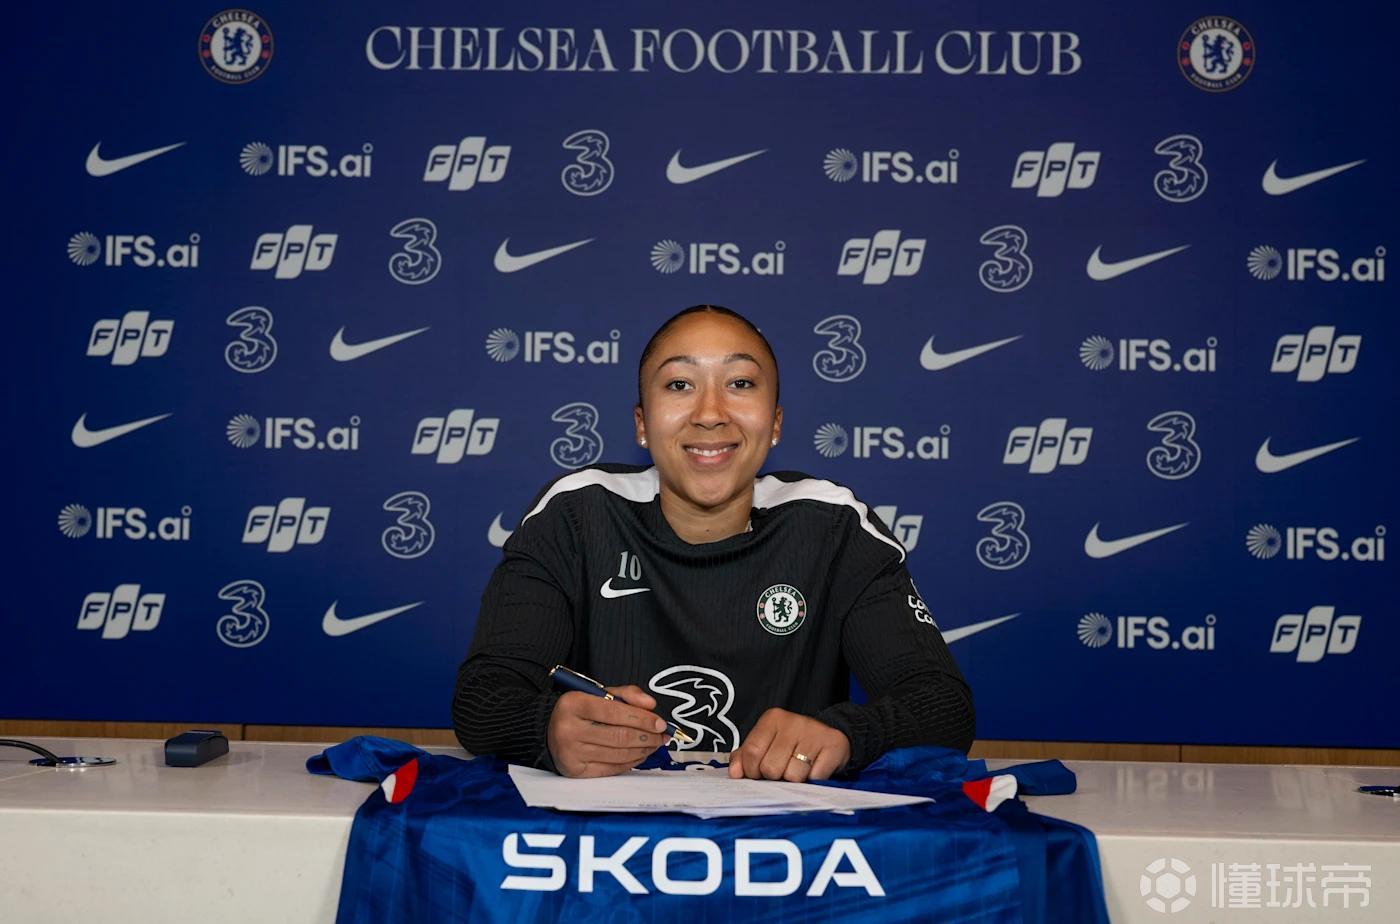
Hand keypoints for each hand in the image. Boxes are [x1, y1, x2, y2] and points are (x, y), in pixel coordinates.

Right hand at [547, 685, 668, 777]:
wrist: (549, 731)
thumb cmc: (579, 711)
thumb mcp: (597, 693)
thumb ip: (626, 694)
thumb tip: (650, 705)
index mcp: (573, 703)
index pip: (614, 712)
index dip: (642, 718)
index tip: (660, 722)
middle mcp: (569, 729)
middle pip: (619, 736)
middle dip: (647, 736)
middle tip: (663, 735)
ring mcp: (571, 753)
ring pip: (618, 754)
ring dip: (643, 750)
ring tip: (655, 744)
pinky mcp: (575, 771)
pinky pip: (612, 768)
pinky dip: (631, 762)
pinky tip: (640, 754)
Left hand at [728, 708, 849, 781]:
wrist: (829, 737)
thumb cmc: (791, 744)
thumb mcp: (766, 744)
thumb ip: (745, 757)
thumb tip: (735, 773)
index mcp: (772, 719)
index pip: (751, 752)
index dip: (751, 771)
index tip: (757, 774)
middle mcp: (793, 722)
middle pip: (770, 768)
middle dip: (774, 777)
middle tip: (781, 771)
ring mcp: (814, 733)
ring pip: (793, 776)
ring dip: (794, 781)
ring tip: (799, 770)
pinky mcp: (833, 745)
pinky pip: (815, 778)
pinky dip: (813, 780)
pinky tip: (814, 770)